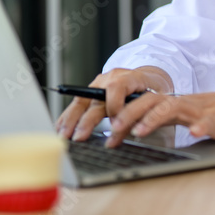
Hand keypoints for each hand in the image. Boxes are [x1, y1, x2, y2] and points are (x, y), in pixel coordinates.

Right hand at [56, 66, 172, 141]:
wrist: (147, 79)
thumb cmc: (152, 90)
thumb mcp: (154, 99)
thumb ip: (139, 114)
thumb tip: (121, 132)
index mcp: (128, 77)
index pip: (116, 87)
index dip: (114, 105)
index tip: (115, 123)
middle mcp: (109, 79)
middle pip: (94, 98)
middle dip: (85, 119)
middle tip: (79, 137)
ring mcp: (98, 84)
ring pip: (81, 101)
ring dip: (71, 120)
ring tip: (63, 136)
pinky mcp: (91, 92)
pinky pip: (77, 103)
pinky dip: (68, 116)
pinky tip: (60, 128)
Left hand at [103, 83, 214, 147]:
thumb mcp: (186, 115)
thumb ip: (165, 118)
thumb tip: (135, 128)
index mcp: (175, 104)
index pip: (144, 105)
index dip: (124, 117)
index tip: (108, 134)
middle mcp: (185, 104)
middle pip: (152, 101)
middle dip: (131, 113)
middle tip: (113, 129)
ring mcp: (203, 111)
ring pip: (175, 108)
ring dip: (155, 117)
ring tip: (140, 130)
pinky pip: (210, 122)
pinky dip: (201, 126)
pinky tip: (194, 132)